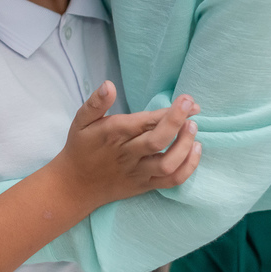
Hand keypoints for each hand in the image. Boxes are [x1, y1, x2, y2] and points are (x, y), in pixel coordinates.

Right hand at [51, 82, 201, 212]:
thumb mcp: (80, 121)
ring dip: (185, 146)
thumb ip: (95, 103)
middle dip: (179, 122)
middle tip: (193, 108)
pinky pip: (171, 181)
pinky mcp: (145, 185)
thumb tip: (108, 85)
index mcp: (113, 134)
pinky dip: (188, 168)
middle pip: (158, 140)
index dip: (169, 111)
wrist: (75, 186)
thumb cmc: (80, 148)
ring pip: (167, 164)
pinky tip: (195, 150)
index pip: (145, 121)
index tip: (186, 100)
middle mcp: (127, 154)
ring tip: (194, 128)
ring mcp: (138, 172)